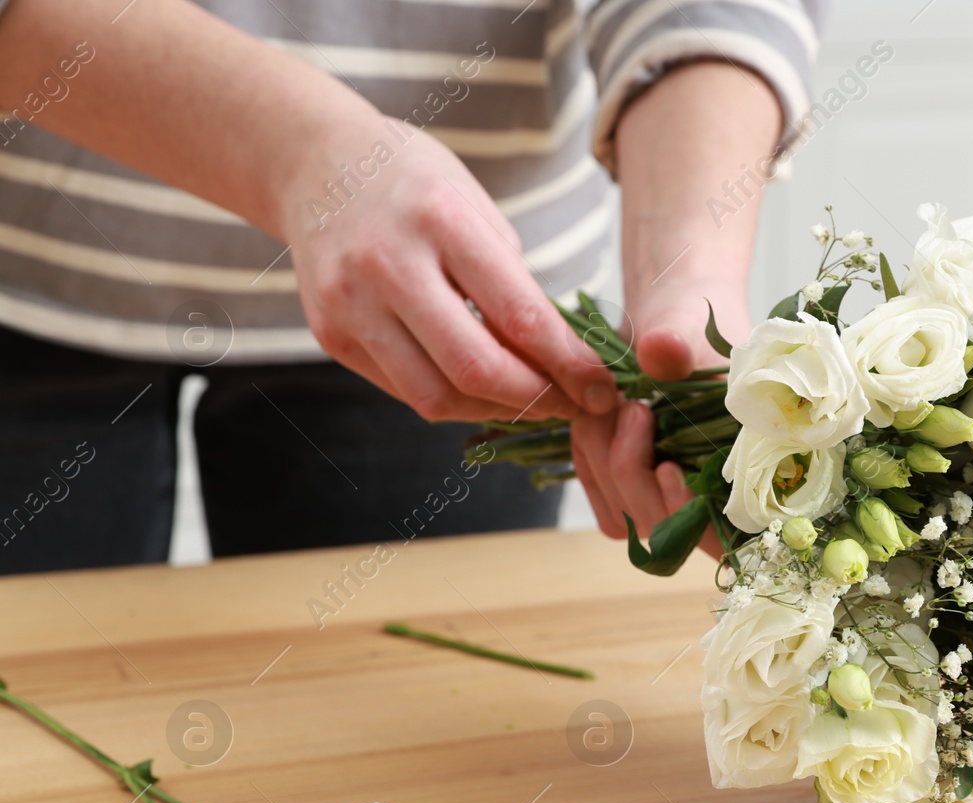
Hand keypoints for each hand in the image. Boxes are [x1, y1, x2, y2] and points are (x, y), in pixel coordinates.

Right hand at [277, 121, 616, 422]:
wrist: (313, 163)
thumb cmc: (414, 183)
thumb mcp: (476, 208)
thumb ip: (513, 284)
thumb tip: (563, 360)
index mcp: (441, 221)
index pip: (521, 317)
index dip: (570, 365)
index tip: (602, 387)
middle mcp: (388, 265)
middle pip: (477, 370)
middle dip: (539, 400)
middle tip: (574, 404)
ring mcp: (351, 306)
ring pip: (437, 398)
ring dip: (497, 412)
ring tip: (532, 402)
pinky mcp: (330, 336)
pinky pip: (405, 390)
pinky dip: (454, 399)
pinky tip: (483, 389)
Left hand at [570, 279, 739, 545]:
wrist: (669, 321)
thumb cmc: (694, 323)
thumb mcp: (688, 324)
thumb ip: (677, 341)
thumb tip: (661, 348)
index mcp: (749, 463)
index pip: (729, 532)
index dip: (695, 512)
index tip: (667, 467)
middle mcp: (715, 494)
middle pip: (667, 527)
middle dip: (632, 468)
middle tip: (631, 407)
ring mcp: (673, 500)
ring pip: (627, 518)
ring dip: (603, 460)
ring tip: (613, 403)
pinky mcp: (636, 492)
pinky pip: (603, 499)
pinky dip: (590, 460)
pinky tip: (597, 418)